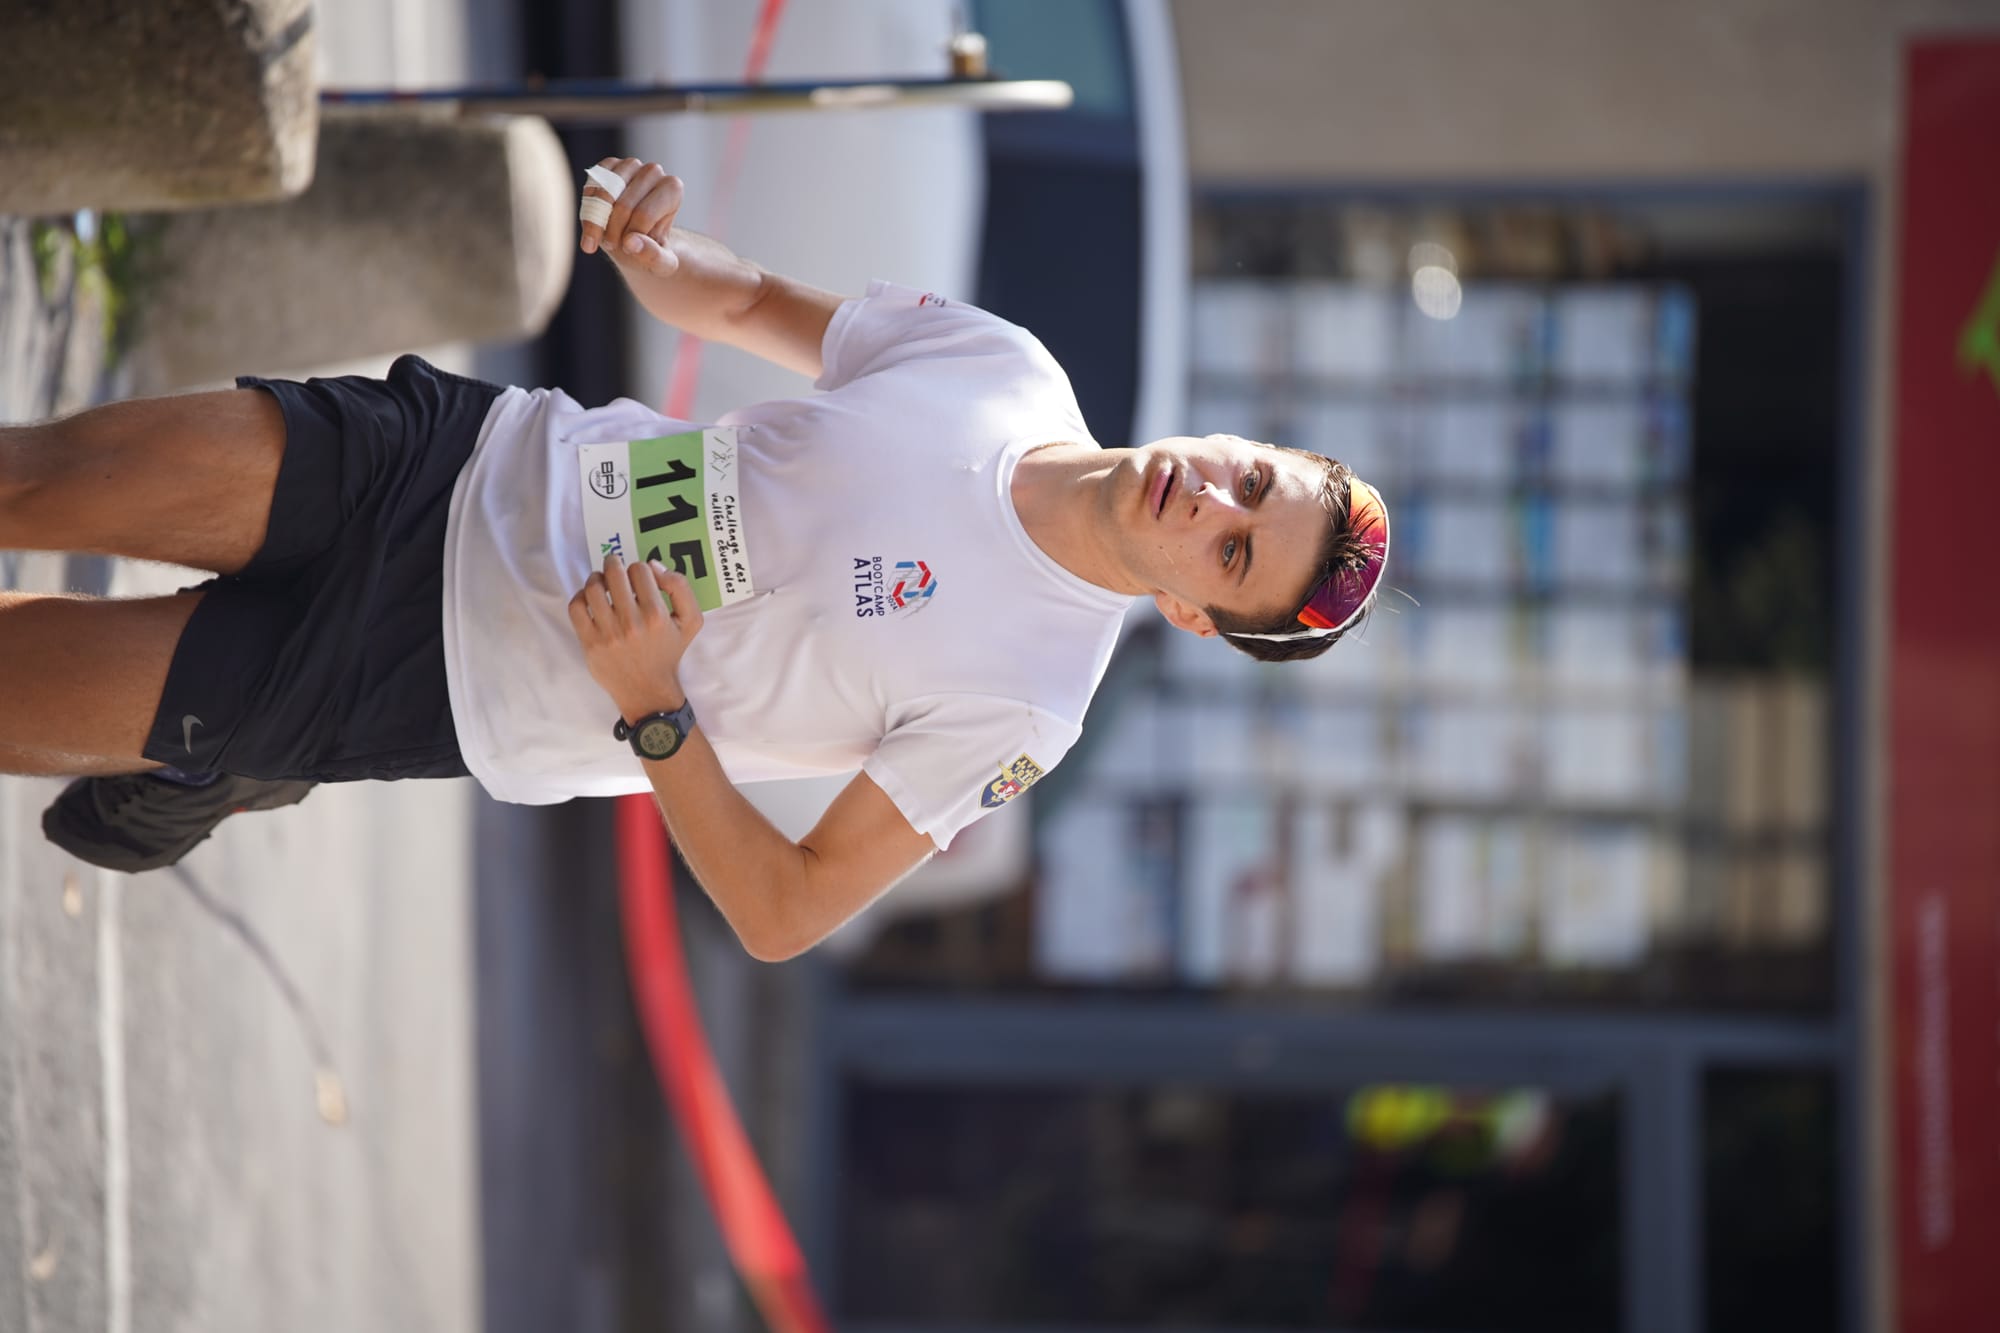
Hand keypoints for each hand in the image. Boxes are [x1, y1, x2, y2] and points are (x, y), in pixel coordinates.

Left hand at [567, 553, 703, 718]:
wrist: (647, 690)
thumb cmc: (669, 653)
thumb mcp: (691, 621)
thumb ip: (681, 588)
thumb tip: (654, 566)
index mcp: (656, 615)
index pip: (640, 570)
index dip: (639, 568)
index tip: (638, 577)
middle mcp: (631, 623)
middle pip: (614, 574)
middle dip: (613, 563)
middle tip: (614, 565)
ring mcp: (608, 633)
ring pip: (593, 588)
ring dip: (596, 578)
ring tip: (601, 581)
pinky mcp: (589, 642)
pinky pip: (576, 607)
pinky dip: (580, 596)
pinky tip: (589, 598)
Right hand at [579, 157, 684, 275]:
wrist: (636, 241)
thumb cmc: (652, 251)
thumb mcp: (661, 263)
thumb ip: (652, 256)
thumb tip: (630, 243)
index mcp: (672, 188)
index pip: (643, 215)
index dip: (631, 238)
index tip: (630, 250)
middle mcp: (653, 171)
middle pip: (623, 206)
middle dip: (614, 233)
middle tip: (615, 246)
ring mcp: (629, 165)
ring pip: (604, 196)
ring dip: (598, 224)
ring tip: (604, 239)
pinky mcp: (607, 166)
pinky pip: (590, 189)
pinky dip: (588, 212)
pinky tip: (594, 227)